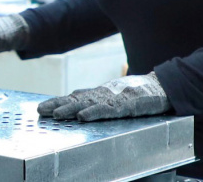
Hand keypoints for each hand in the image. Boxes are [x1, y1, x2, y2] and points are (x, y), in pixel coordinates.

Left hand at [37, 73, 171, 121]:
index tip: (41, 108)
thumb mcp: (113, 94)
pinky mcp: (128, 104)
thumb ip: (96, 97)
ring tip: (57, 115)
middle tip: (41, 111)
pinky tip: (83, 116)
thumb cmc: (137, 92)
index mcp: (100, 92)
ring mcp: (116, 98)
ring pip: (90, 104)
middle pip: (78, 99)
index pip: (75, 97)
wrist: (162, 86)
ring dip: (72, 109)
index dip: (58, 101)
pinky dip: (95, 112)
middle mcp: (105, 93)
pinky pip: (109, 110)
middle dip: (59, 105)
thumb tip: (74, 98)